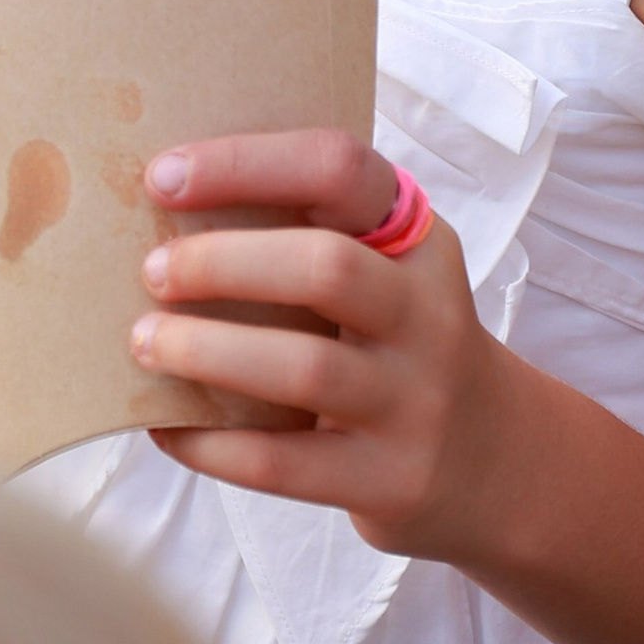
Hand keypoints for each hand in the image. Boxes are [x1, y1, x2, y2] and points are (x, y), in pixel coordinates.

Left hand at [131, 133, 499, 560]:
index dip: (245, 164)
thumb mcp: (391, 274)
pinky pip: (284, 463)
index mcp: (417, 240)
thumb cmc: (402, 346)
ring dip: (207, 351)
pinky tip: (166, 426)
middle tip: (152, 271)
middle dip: (222, 263)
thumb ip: (309, 238)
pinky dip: (210, 443)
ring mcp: (416, 402)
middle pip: (326, 267)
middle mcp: (429, 314)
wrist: (499, 463)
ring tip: (144, 343)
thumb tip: (162, 218)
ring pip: (306, 367)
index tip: (163, 176)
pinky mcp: (391, 480)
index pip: (340, 169)